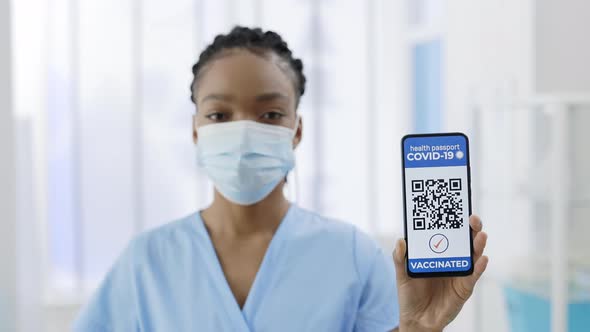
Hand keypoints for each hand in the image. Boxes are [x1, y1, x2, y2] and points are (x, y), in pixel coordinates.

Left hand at [392, 215, 488, 331]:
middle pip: (465, 241)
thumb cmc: (410, 294)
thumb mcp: (401, 274)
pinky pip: (473, 276)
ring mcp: (459, 273)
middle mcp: (451, 260)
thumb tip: (401, 240)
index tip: (455, 207)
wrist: (417, 319)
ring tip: (480, 235)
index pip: (448, 233)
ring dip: (478, 245)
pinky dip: (479, 267)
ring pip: (473, 255)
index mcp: (437, 253)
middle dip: (471, 228)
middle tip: (472, 219)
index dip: (453, 221)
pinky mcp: (464, 288)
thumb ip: (399, 257)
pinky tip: (482, 259)